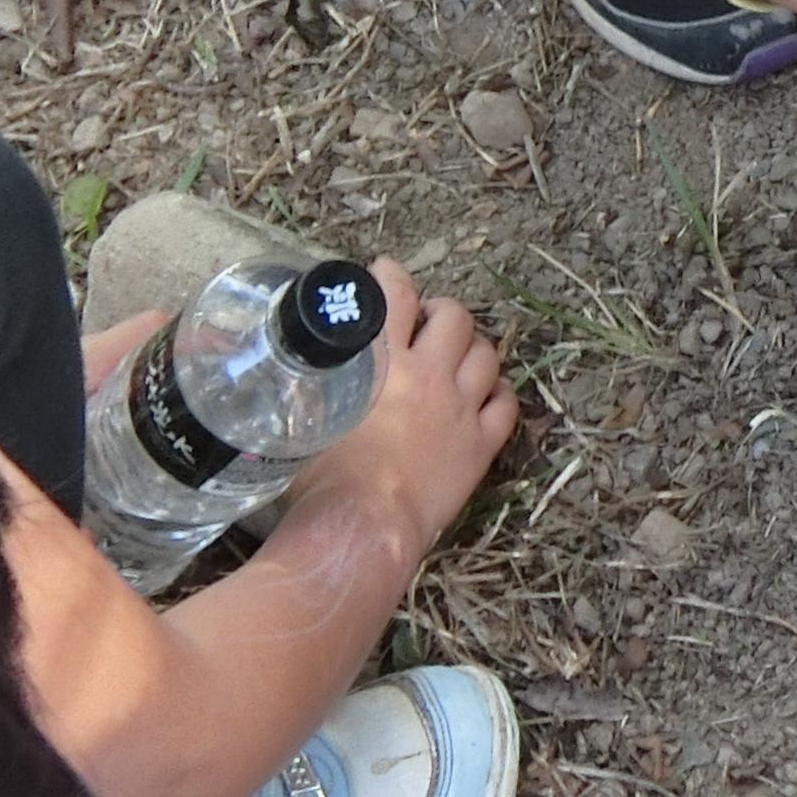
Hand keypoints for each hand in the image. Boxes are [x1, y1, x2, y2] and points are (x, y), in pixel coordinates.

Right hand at [276, 259, 516, 572]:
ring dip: (474, 349)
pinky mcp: (481, 446)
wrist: (364, 525)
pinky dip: (499, 394)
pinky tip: (487, 397)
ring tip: (459, 356)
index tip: (387, 271)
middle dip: (443, 313)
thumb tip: (290, 378)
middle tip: (428, 323)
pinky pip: (506, 405)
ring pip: (486, 356)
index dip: (391, 275)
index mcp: (382, 362)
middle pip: (455, 318)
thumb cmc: (321, 479)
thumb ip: (310, 388)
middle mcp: (428, 375)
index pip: (393, 294)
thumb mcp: (303, 419)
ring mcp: (461, 409)